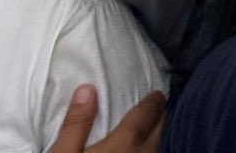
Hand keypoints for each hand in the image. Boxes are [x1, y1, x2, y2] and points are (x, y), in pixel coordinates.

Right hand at [46, 86, 165, 152]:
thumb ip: (76, 123)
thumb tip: (87, 88)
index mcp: (125, 143)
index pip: (146, 116)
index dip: (153, 103)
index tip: (156, 94)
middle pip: (159, 131)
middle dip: (159, 117)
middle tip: (156, 106)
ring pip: (157, 147)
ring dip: (155, 134)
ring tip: (149, 126)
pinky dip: (150, 149)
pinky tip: (139, 150)